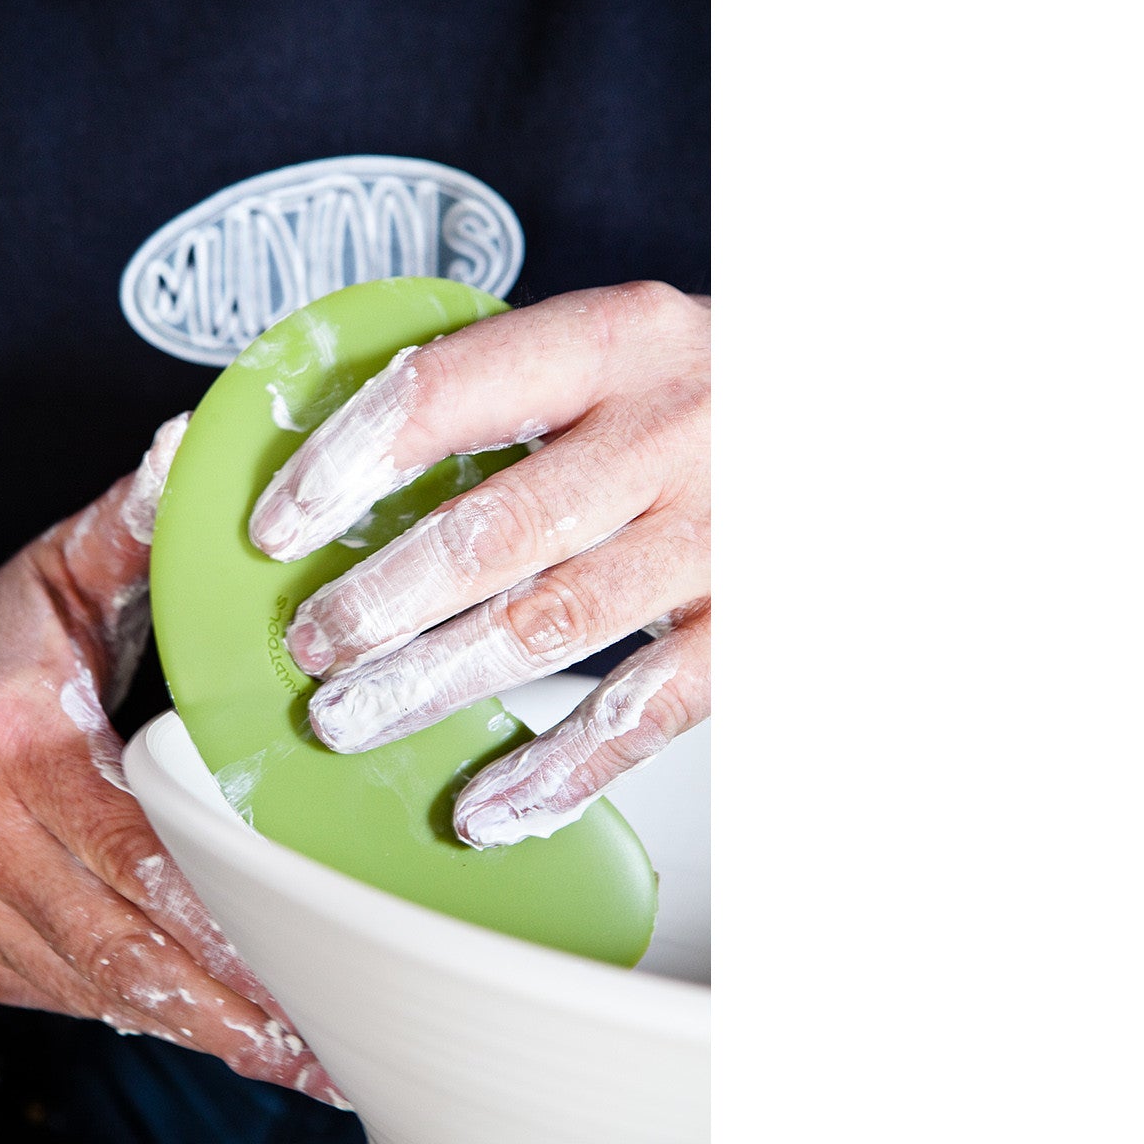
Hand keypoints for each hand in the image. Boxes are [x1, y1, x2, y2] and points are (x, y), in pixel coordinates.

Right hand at [0, 414, 344, 1105]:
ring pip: (103, 991)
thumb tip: (183, 451)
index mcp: (17, 747)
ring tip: (306, 1057)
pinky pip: (72, 996)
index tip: (318, 957)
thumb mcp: (56, 574)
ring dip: (206, 1030)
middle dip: (240, 1008)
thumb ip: (129, 525)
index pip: (143, 856)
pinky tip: (226, 1031)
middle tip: (340, 1041)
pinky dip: (149, 1015)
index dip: (234, 923)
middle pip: (130, 950)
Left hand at [249, 282, 709, 848]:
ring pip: (551, 626)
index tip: (278, 524)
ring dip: (436, 683)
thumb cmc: (713, 389)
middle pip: (493, 529)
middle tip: (311, 644)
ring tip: (353, 722)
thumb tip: (339, 469)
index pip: (447, 392)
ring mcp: (720, 532)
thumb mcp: (619, 346)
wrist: (866, 420)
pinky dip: (561, 768)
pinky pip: (648, 711)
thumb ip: (505, 387)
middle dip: (383, 599)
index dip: (347, 462)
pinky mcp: (758, 621)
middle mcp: (669, 429)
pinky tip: (490, 806)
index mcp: (613, 337)